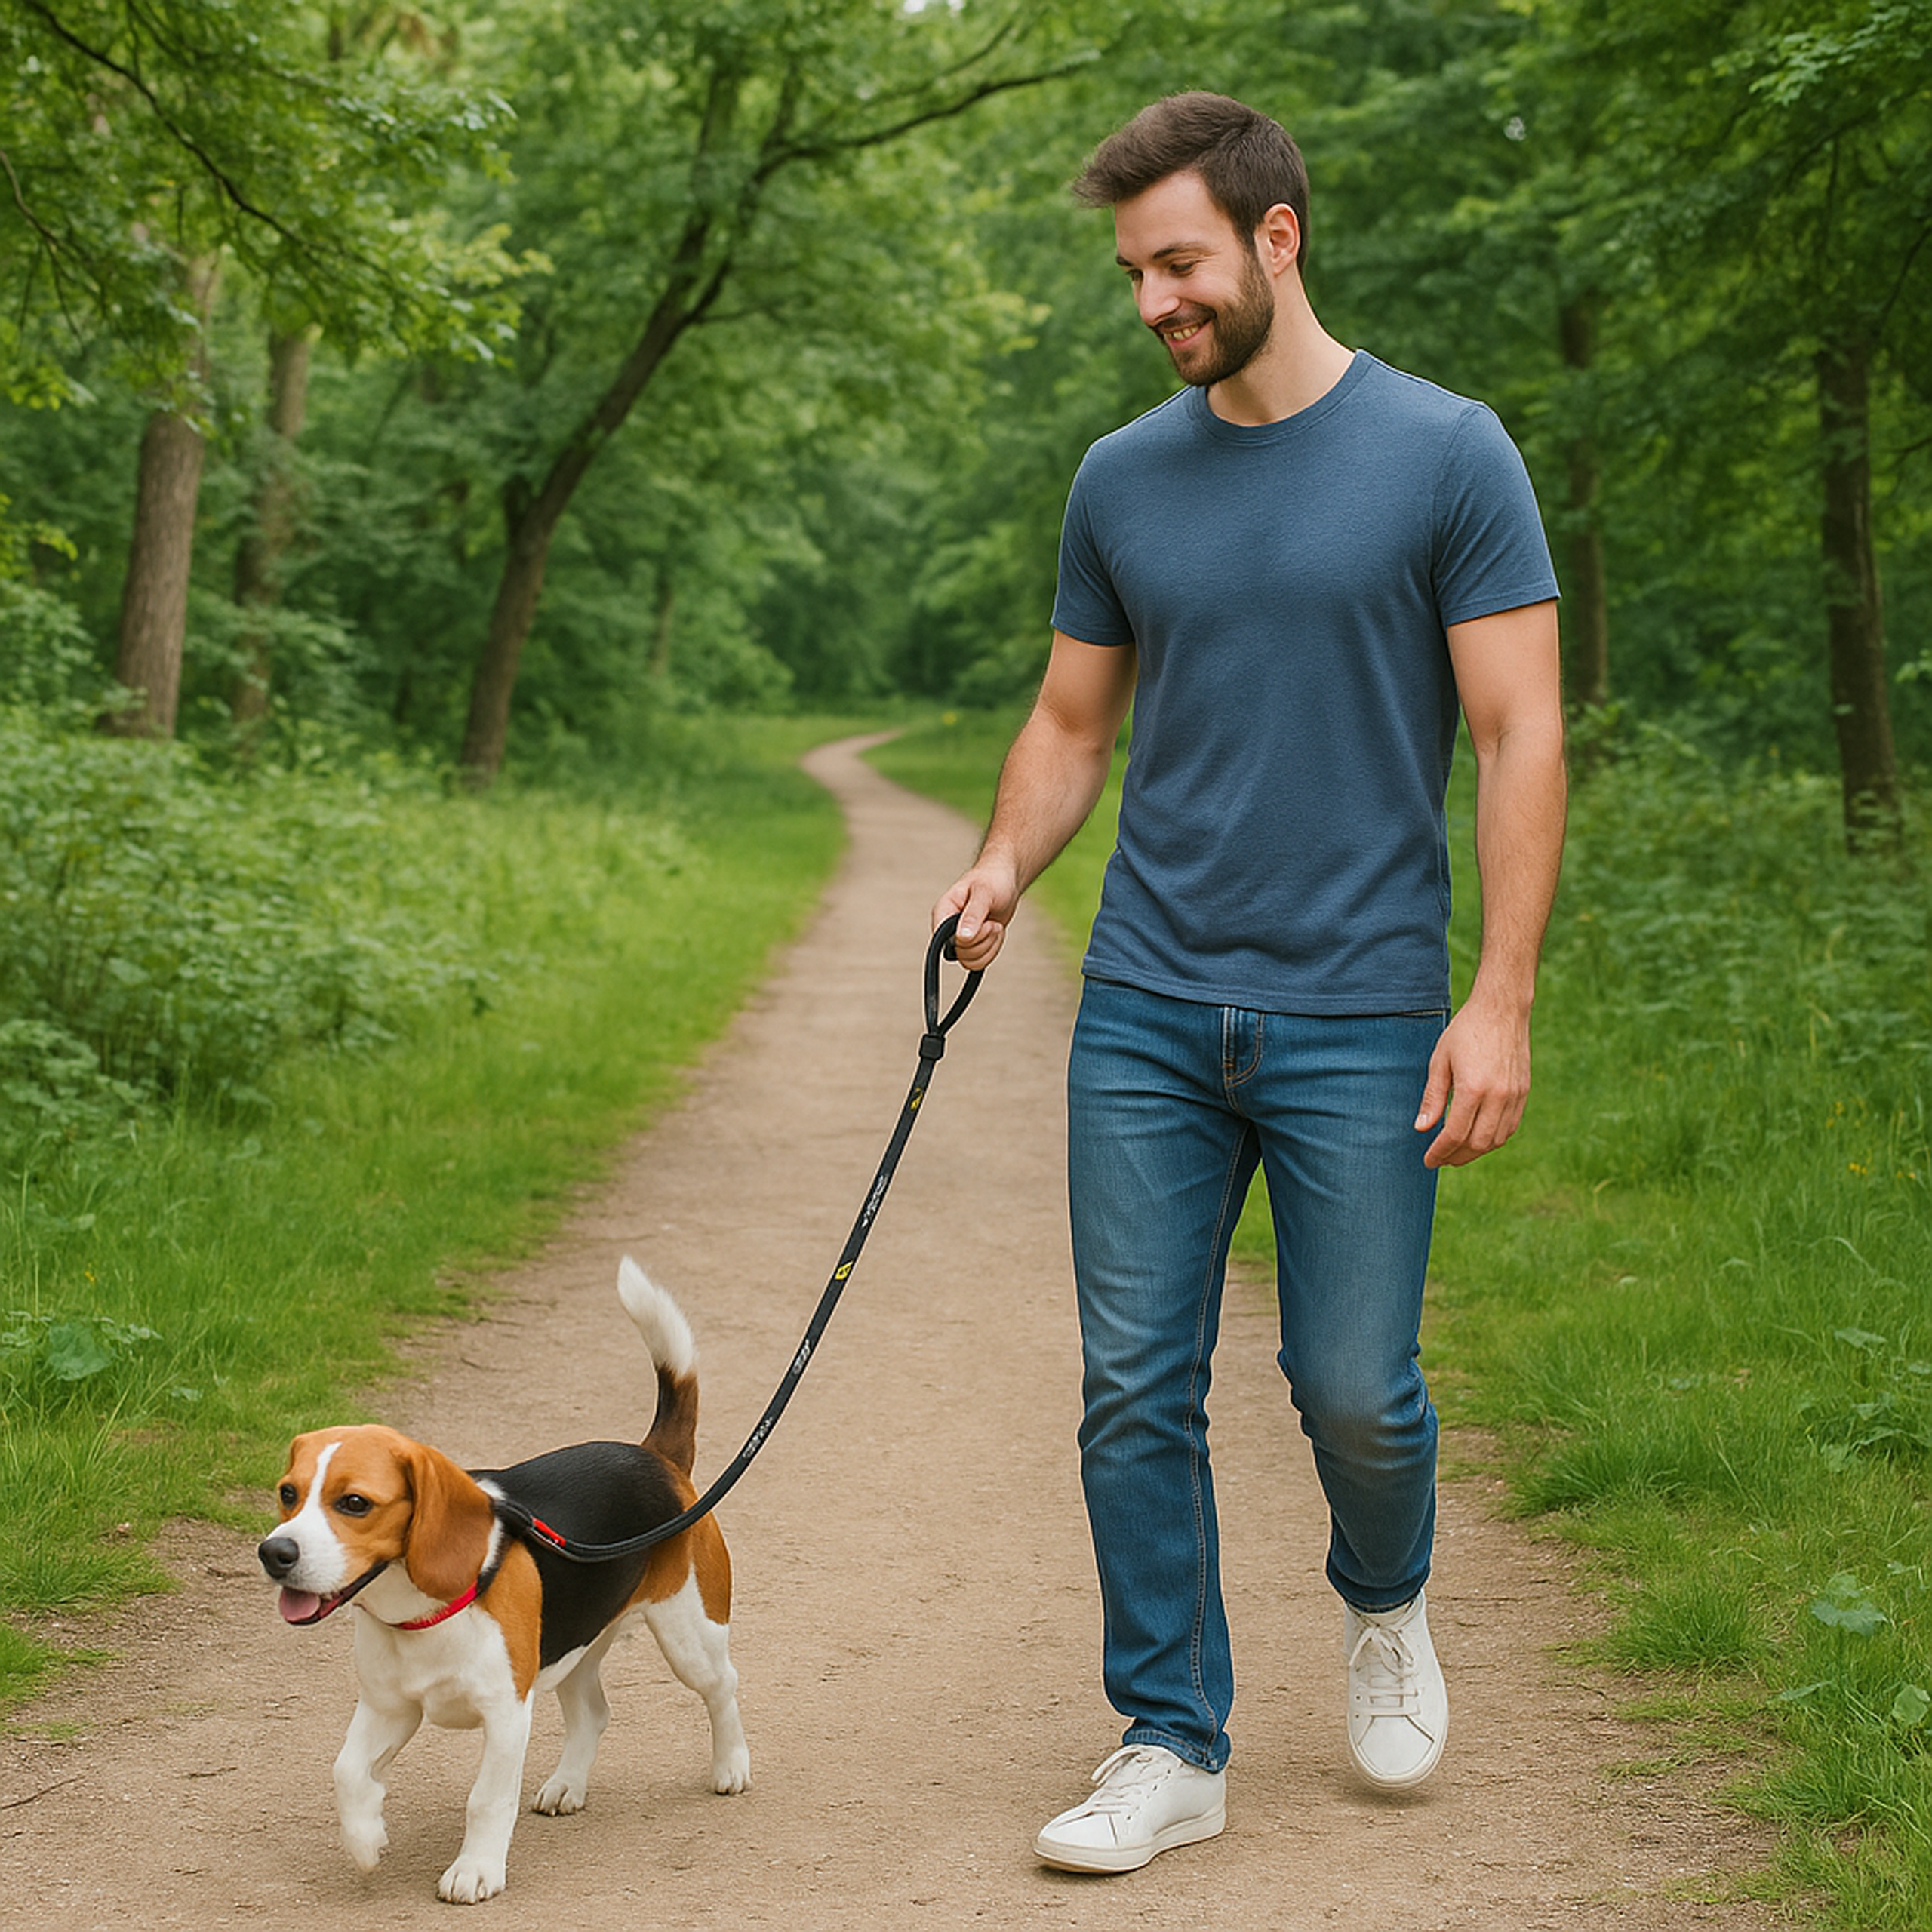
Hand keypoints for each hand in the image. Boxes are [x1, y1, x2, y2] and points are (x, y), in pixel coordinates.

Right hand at [932, 857, 1018, 971]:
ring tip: (994, 925)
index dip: (964, 938)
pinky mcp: (972, 946)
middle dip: (983, 940)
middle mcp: (947, 928)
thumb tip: (962, 937)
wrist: (1005, 882)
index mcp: (943, 911)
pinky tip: (995, 933)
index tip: (983, 923)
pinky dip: (993, 949)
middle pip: (960, 953)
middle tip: (992, 922)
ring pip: (970, 961)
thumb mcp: (984, 893)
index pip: (941, 939)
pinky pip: (979, 962)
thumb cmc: (992, 880)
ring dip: (990, 945)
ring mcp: (959, 939)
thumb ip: (973, 914)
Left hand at [1414, 997, 1531, 1168]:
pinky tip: (1478, 1137)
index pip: (1455, 1134)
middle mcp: (1498, 1096)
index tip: (1428, 1160)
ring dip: (1475, 1151)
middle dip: (1456, 1157)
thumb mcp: (1440, 1061)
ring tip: (1456, 1151)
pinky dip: (1493, 1139)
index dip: (1440, 1152)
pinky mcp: (1523, 1092)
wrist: (1501, 1010)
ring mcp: (1514, 1096)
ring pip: (1496, 1139)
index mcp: (1473, 1089)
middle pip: (1477, 1143)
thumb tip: (1422, 1128)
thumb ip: (1432, 1098)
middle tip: (1440, 1159)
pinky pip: (1510, 1127)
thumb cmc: (1465, 1031)